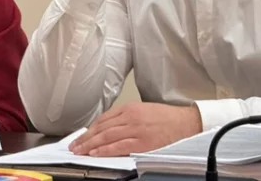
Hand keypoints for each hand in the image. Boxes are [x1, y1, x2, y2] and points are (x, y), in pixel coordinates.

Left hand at [69, 102, 201, 156]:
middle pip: (101, 128)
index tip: (81, 135)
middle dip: (85, 137)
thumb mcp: (143, 110)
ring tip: (79, 151)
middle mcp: (130, 117)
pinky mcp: (142, 142)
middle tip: (74, 145)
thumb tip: (109, 127)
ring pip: (106, 136)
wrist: (186, 123)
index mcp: (130, 108)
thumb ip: (126, 117)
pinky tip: (95, 153)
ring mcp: (135, 129)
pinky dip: (105, 150)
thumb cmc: (167, 118)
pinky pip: (119, 146)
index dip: (90, 128)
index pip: (103, 119)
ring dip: (90, 144)